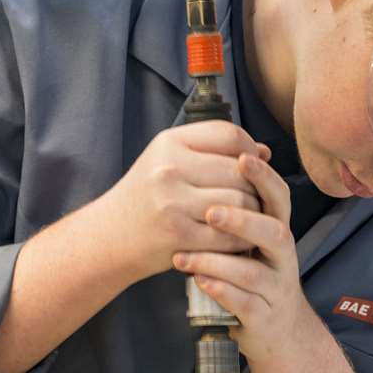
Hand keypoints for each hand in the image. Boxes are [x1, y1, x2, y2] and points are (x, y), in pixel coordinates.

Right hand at [101, 120, 270, 280]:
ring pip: (240, 202)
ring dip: (253, 213)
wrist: (108, 236)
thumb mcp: (169, 160)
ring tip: (248, 219)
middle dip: (256, 186)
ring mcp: (173, 202)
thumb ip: (213, 151)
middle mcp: (169, 168)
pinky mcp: (179, 235)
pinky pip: (229, 234)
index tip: (253, 166)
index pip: (229, 135)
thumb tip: (264, 152)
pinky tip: (236, 238)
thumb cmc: (146, 197)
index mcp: (169, 143)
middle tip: (257, 199)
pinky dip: (240, 238)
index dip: (250, 149)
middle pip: (240, 170)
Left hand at [172, 153, 311, 361]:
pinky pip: (245, 303)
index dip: (264, 177)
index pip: (278, 197)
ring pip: (253, 272)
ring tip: (183, 257)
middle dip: (243, 220)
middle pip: (274, 232)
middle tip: (210, 212)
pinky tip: (198, 282)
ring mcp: (275, 288)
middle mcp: (283, 257)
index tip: (242, 157)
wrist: (276, 330)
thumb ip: (239, 208)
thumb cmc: (254, 274)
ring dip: (217, 262)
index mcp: (277, 230)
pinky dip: (221, 292)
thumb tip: (213, 162)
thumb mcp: (252, 240)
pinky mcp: (264, 317)